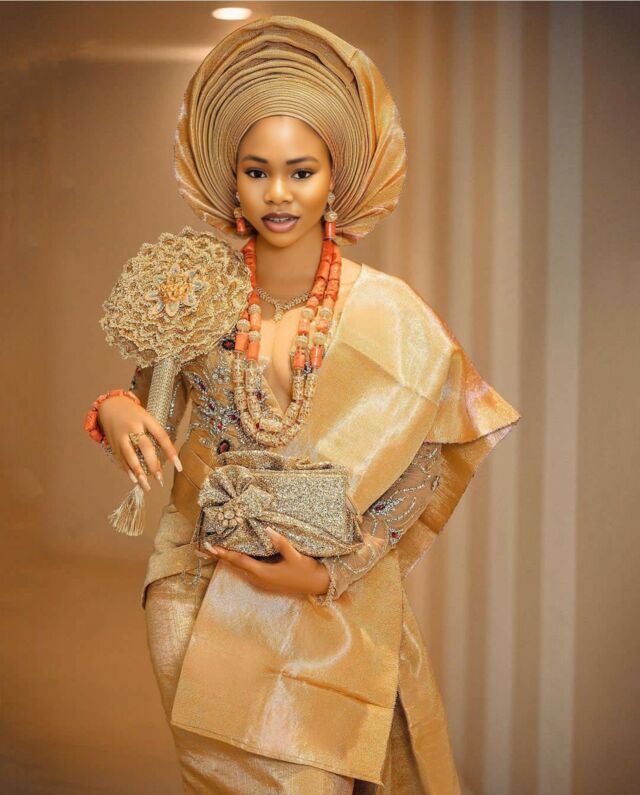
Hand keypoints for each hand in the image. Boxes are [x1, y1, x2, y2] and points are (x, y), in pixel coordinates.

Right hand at [97, 395, 180, 490]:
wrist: (110, 405)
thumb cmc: (134, 414)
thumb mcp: (147, 418)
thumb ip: (155, 434)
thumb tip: (163, 459)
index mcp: (146, 418)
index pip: (161, 435)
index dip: (170, 451)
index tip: (179, 467)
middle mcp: (133, 427)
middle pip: (145, 447)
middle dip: (153, 464)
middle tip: (160, 479)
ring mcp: (121, 435)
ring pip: (130, 456)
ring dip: (139, 472)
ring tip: (146, 486)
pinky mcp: (113, 443)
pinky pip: (121, 459)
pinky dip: (128, 470)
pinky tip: (135, 480)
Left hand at [196, 527, 330, 596]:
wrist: (316, 585)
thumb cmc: (305, 570)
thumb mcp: (294, 555)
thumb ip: (280, 542)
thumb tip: (267, 529)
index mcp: (263, 573)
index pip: (240, 561)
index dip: (225, 553)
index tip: (211, 547)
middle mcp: (259, 579)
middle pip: (236, 566)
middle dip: (222, 556)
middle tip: (206, 548)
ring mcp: (262, 582)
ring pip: (241, 569)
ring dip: (230, 559)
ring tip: (217, 549)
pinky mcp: (266, 581)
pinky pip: (248, 570)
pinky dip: (239, 562)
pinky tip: (237, 555)